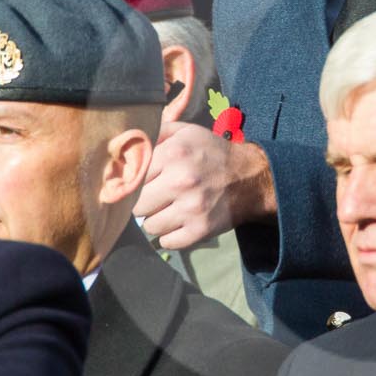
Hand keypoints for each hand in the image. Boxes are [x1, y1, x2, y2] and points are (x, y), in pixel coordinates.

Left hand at [134, 121, 273, 250]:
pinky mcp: (201, 230)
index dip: (136, 182)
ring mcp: (191, 208)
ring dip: (157, 220)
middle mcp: (181, 181)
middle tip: (158, 197)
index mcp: (173, 153)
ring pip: (150, 226)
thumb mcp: (185, 132)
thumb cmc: (211, 153)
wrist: (251, 177)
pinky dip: (170, 236)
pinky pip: (167, 242)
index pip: (133, 178)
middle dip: (145, 202)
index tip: (144, 183)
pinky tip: (179, 223)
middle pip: (137, 205)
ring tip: (169, 210)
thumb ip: (154, 133)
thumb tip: (124, 142)